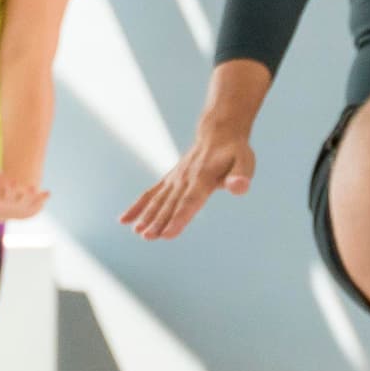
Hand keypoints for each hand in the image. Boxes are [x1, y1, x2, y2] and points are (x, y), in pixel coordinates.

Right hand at [123, 129, 254, 241]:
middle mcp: (185, 179)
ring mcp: (174, 179)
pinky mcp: (168, 180)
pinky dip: (137, 206)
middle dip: (158, 221)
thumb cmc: (234, 151)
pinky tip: (124, 220)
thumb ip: (241, 176)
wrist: (218, 132)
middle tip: (147, 237)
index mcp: (203, 178)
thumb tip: (239, 187)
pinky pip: (150, 194)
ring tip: (137, 232)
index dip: (179, 219)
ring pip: (158, 200)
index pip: (190, 202)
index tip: (168, 234)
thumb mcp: (245, 161)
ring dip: (147, 216)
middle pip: (170, 204)